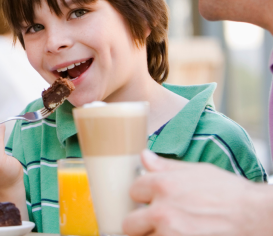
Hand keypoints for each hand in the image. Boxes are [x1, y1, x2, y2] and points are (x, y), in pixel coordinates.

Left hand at [123, 150, 272, 235]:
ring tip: (169, 230)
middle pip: (129, 224)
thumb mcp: (198, 171)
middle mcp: (161, 211)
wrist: (256, 216)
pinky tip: (177, 235)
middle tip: (153, 223)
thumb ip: (166, 167)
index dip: (143, 196)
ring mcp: (170, 235)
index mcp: (162, 186)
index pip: (132, 191)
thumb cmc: (230, 193)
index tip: (151, 200)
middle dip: (140, 223)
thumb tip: (144, 157)